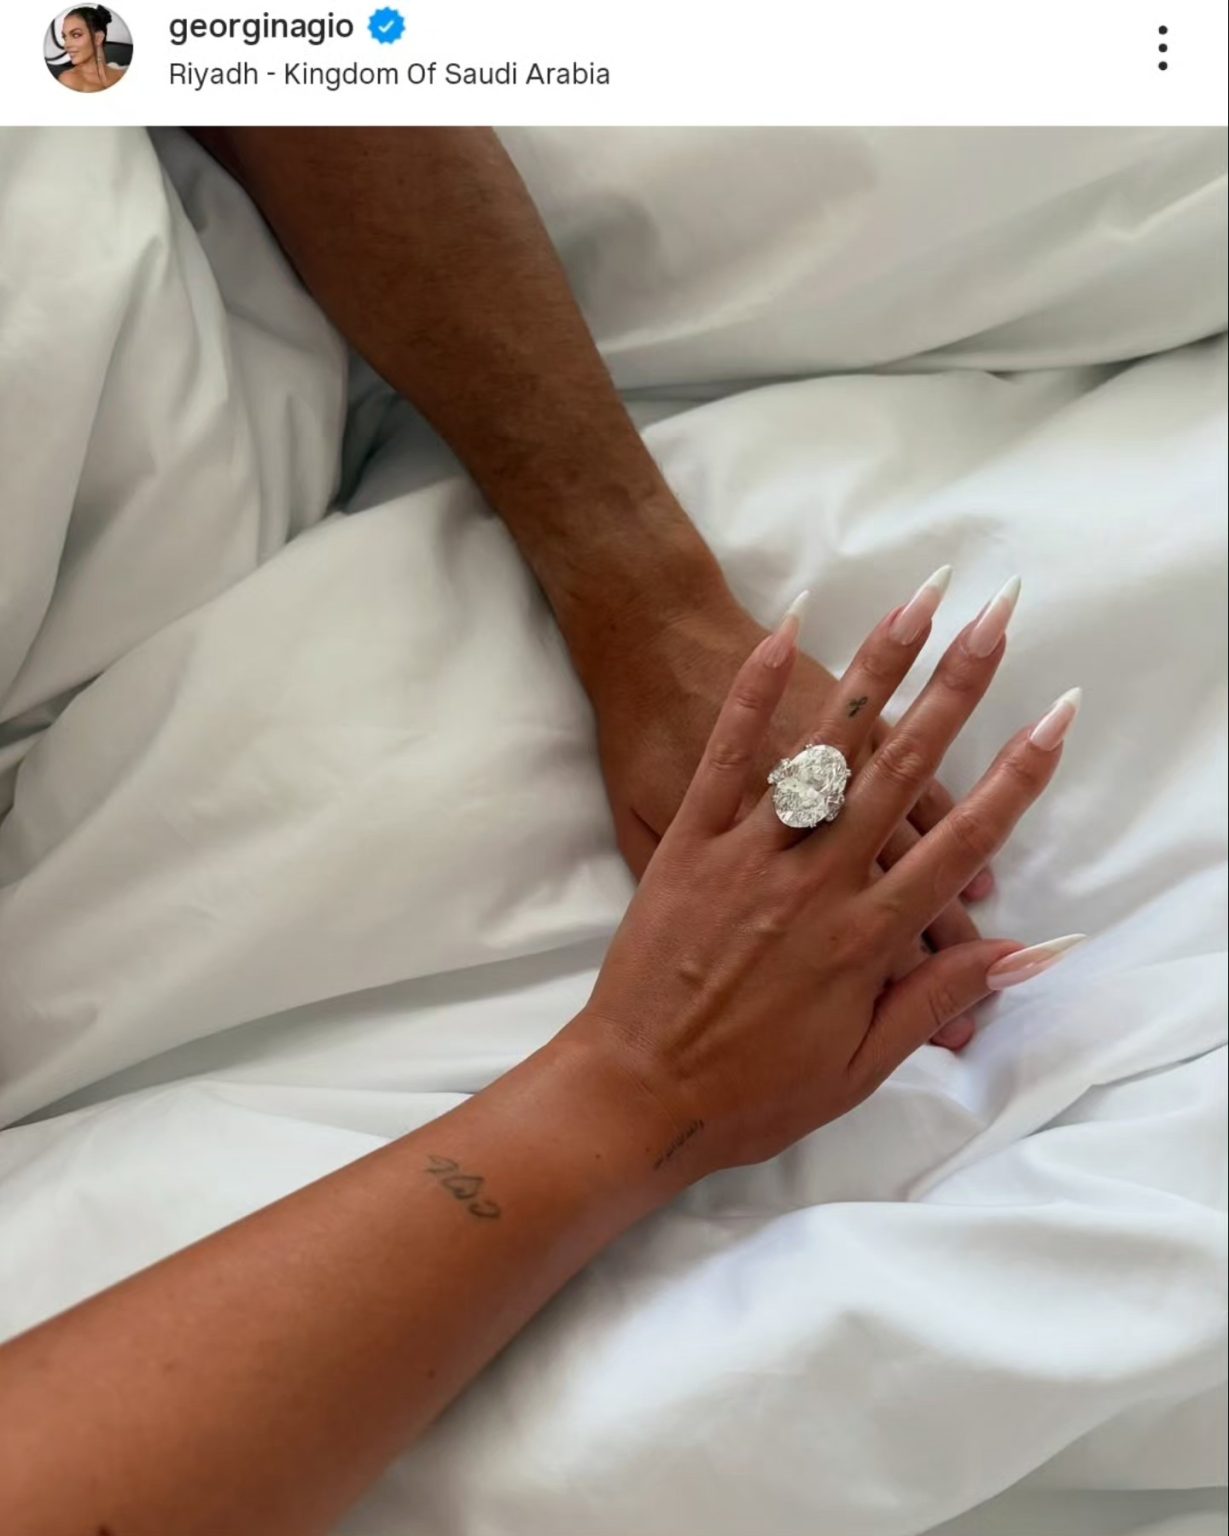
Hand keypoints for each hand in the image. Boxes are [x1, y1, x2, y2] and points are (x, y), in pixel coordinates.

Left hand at [587, 580, 994, 1047]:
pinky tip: (787, 633)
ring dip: (877, 670)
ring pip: (827, 748)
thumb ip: (933, 1002)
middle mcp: (817, 882)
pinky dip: (753, 691)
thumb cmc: (746, 1093)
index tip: (1054, 720)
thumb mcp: (855, 1070)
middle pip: (903, 770)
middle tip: (998, 623)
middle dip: (958, 691)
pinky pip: (727, 754)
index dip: (1015, 778)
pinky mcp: (689, 840)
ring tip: (922, 605)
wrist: (632, 1092)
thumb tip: (1015, 956)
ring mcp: (751, 853)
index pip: (958, 843)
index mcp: (863, 938)